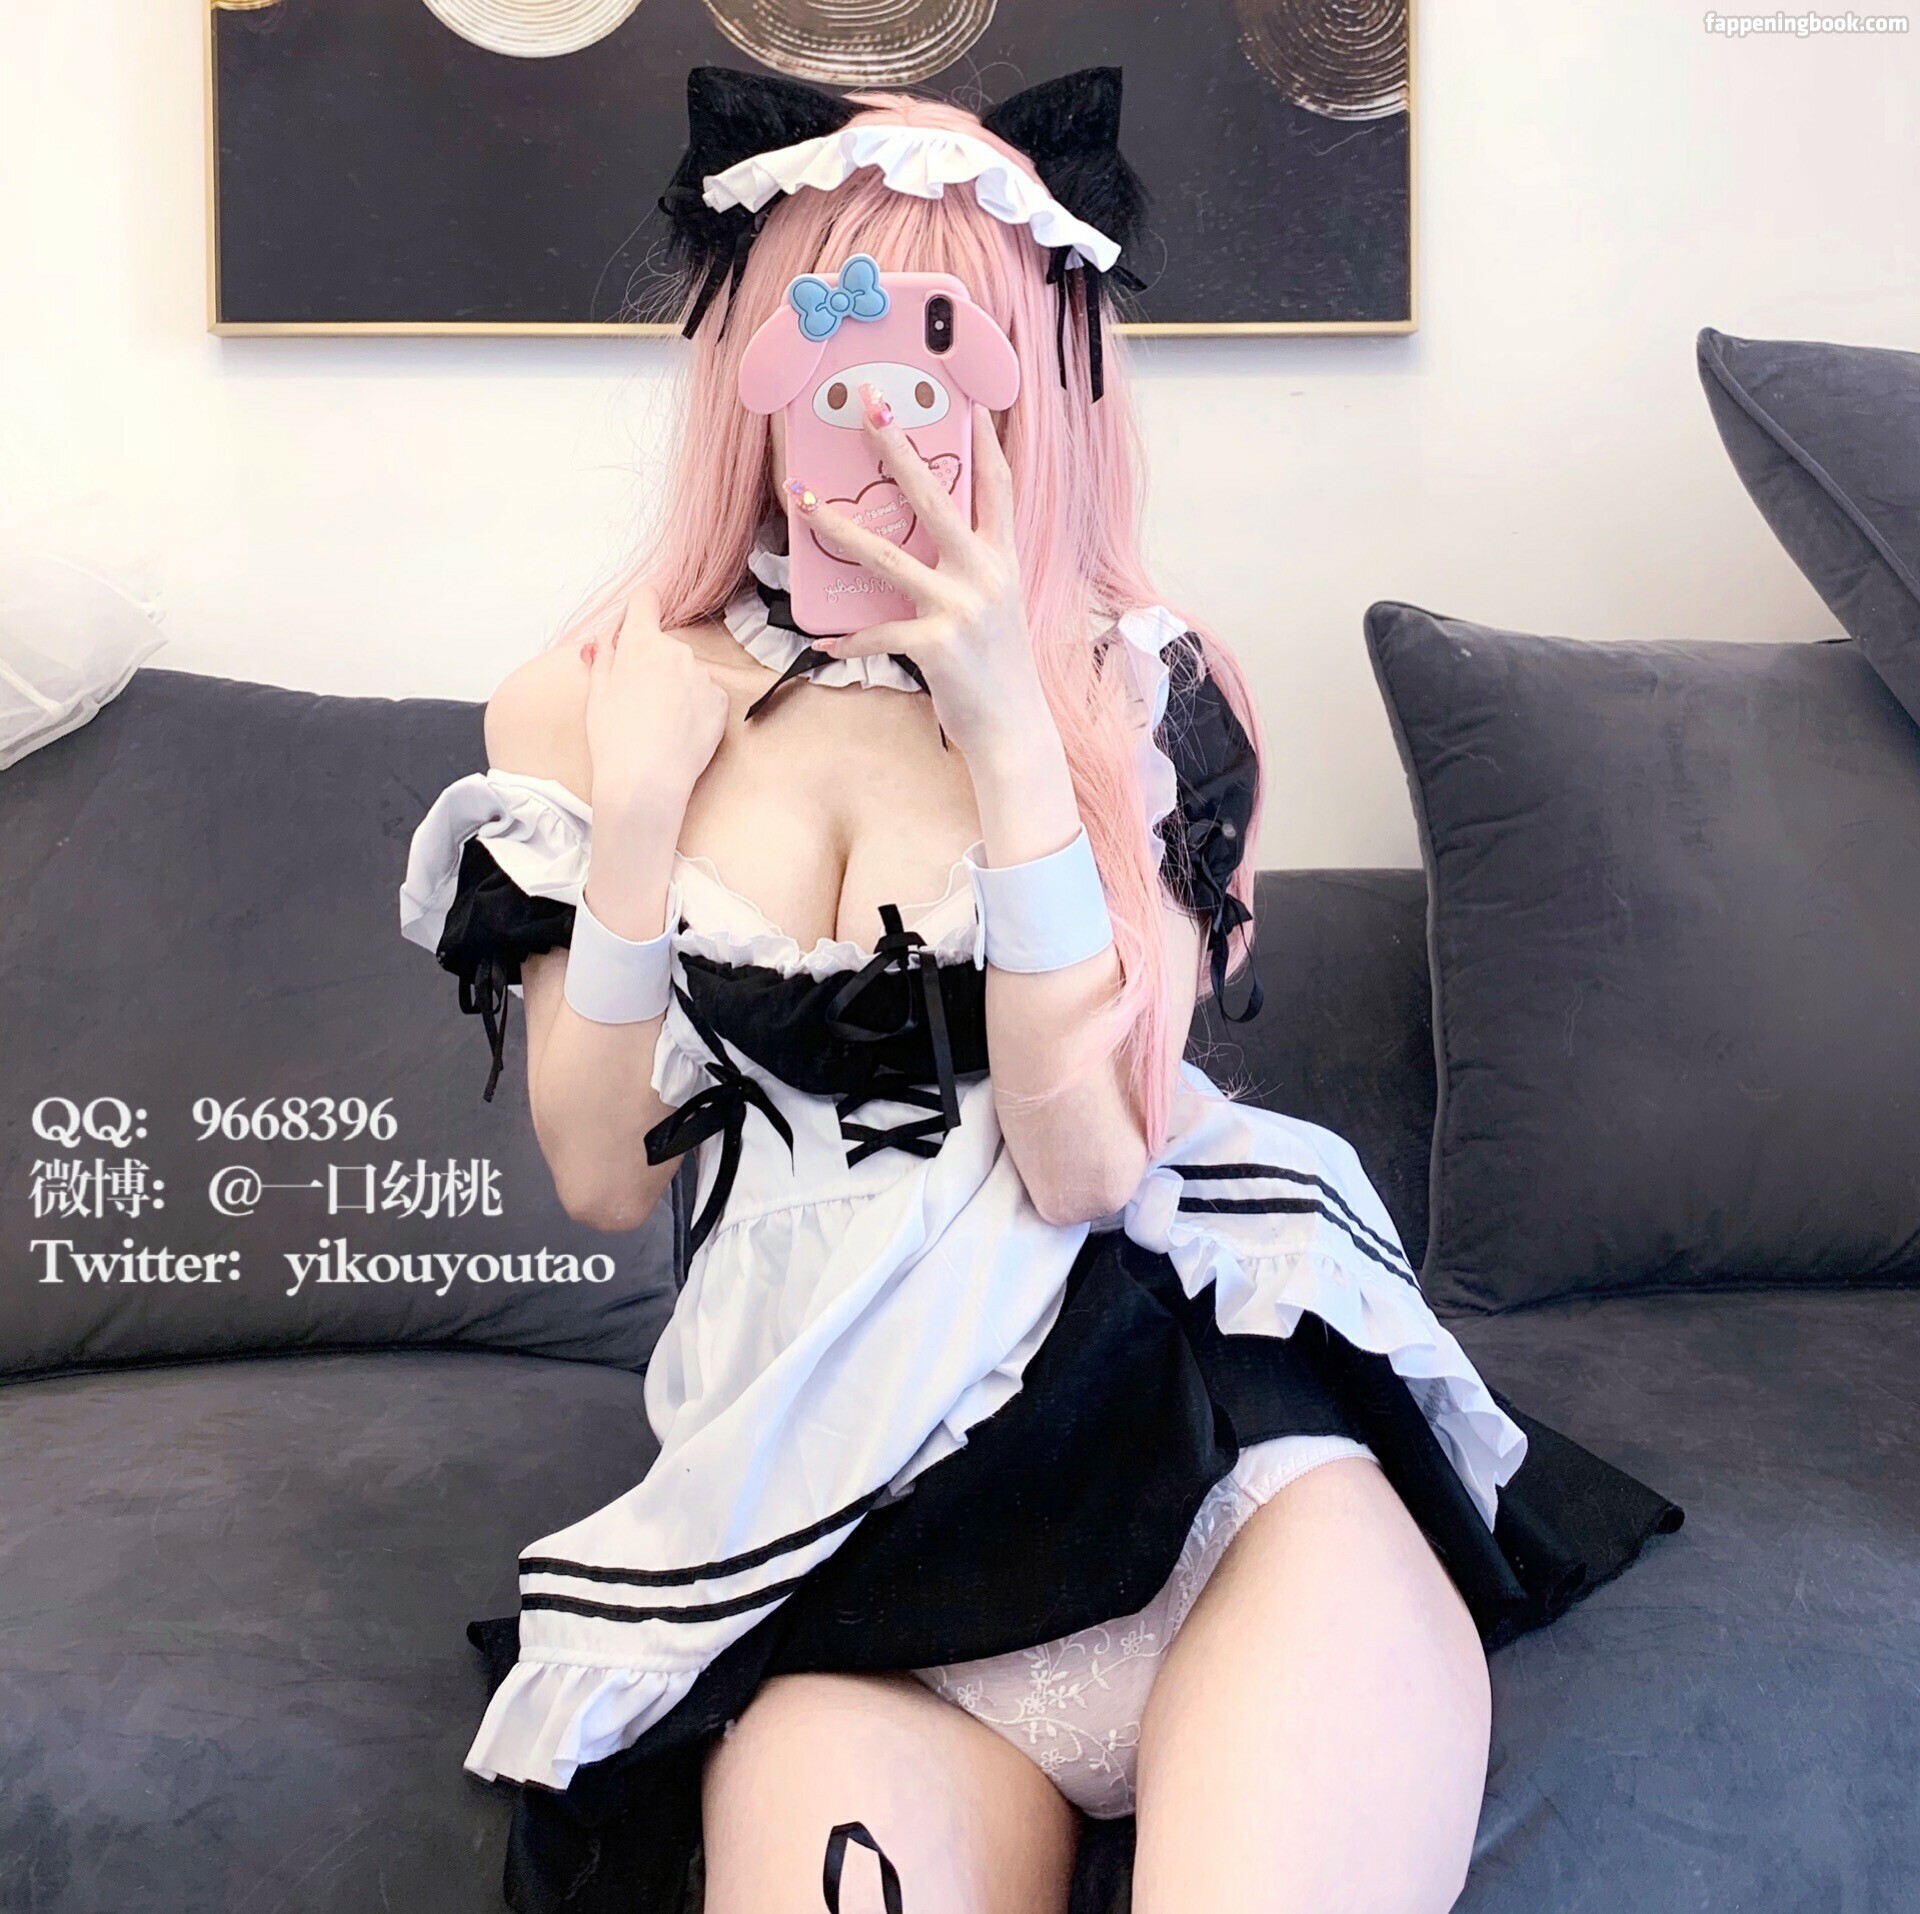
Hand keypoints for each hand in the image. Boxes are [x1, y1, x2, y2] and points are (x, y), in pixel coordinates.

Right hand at [585, 583, 727, 823]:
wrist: (647, 780)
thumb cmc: (615, 738)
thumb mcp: (596, 692)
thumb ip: (604, 657)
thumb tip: (608, 640)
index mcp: (641, 642)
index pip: (645, 599)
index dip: (639, 609)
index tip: (636, 622)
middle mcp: (677, 651)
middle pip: (664, 644)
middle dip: (652, 662)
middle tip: (637, 697)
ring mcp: (702, 675)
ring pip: (686, 671)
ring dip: (675, 686)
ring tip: (659, 721)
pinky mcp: (720, 700)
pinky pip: (705, 694)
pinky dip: (694, 706)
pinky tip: (679, 730)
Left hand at [793, 395, 1053, 762]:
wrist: (1015, 731)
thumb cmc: (998, 670)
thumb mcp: (997, 609)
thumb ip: (969, 572)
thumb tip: (922, 549)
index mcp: (1002, 561)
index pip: (998, 486)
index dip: (986, 439)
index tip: (969, 399)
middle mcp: (984, 575)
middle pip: (934, 497)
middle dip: (897, 447)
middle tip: (869, 406)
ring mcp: (960, 608)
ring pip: (886, 556)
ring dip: (838, 527)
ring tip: (804, 501)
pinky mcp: (936, 645)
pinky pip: (876, 633)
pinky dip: (847, 639)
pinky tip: (824, 643)